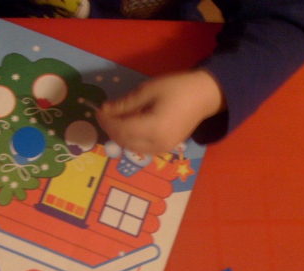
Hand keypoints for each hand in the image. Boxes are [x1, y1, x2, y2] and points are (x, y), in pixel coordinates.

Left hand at [96, 69, 224, 153]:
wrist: (204, 97)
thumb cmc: (178, 88)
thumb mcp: (149, 90)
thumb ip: (126, 103)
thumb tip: (106, 109)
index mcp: (153, 129)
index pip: (121, 129)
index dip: (107, 121)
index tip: (98, 109)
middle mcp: (156, 145)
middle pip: (124, 141)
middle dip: (110, 129)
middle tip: (104, 114)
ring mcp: (162, 150)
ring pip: (131, 147)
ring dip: (119, 135)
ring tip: (115, 119)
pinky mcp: (165, 149)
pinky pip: (141, 147)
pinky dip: (130, 138)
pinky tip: (129, 125)